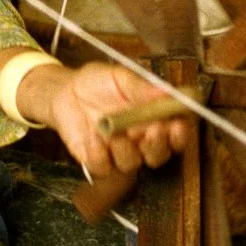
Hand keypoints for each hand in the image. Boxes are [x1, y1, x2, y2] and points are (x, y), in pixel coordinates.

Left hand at [25, 63, 192, 183]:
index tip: (178, 125)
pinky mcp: (96, 161)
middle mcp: (140, 140)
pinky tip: (93, 137)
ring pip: (132, 165)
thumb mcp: (120, 77)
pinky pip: (103, 168)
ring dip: (126, 150)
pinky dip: (98, 154)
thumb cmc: (97, 82)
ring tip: (114, 132)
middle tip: (153, 130)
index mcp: (153, 118)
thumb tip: (169, 92)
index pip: (176, 132)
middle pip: (159, 155)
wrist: (64, 91)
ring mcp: (118, 153)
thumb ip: (142, 88)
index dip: (181, 133)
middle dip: (158, 146)